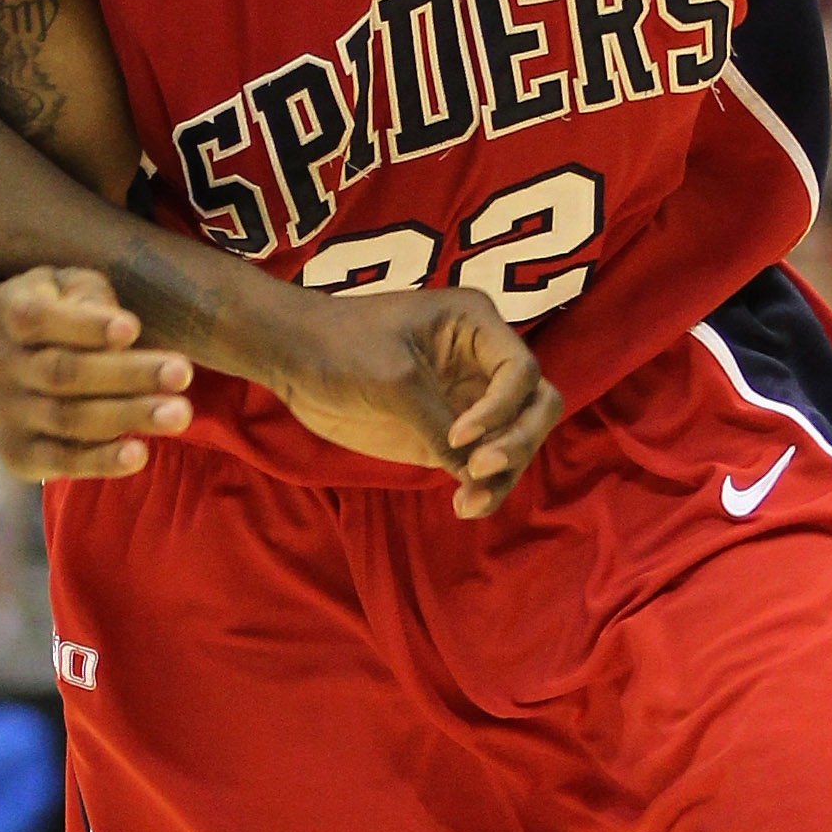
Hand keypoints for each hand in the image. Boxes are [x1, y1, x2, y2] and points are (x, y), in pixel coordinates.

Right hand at [0, 264, 193, 481]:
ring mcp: (5, 412)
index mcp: (8, 312)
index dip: (85, 326)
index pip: (40, 319)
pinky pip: (61, 461)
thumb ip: (89, 297)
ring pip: (68, 419)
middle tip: (182, 373)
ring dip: (126, 417)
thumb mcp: (68, 286)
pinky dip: (100, 461)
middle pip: (63, 372)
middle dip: (127, 374)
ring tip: (178, 414)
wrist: (7, 363)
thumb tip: (121, 331)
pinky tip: (140, 454)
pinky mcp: (18, 453)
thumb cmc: (59, 313)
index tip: (133, 329)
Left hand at [272, 283, 563, 517]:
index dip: (501, 408)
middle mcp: (482, 362)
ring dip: (503, 475)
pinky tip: (463, 505)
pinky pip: (483, 466)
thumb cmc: (340, 346)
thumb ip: (437, 421)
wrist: (294, 360)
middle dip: (518, 441)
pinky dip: (482, 488)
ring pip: (517, 442)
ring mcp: (469, 400)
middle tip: (477, 468)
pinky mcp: (448, 434)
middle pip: (537, 406)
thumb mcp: (393, 378)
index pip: (522, 371)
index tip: (458, 434)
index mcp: (476, 326)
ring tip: (467, 503)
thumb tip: (473, 469)